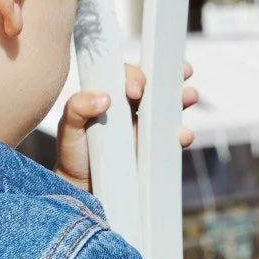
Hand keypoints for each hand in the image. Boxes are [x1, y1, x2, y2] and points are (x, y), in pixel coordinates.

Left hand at [55, 62, 197, 192]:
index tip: (134, 91)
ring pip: (169, 106)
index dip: (136, 76)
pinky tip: (183, 135)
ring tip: (189, 96)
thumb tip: (104, 98)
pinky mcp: (154, 147)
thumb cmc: (73, 152)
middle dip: (171, 75)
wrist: (82, 187)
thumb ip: (78, 107)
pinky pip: (173, 137)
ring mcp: (145, 126)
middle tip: (184, 71)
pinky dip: (182, 134)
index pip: (127, 75)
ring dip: (183, 97)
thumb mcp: (69, 127)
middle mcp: (131, 106)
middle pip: (155, 84)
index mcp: (111, 94)